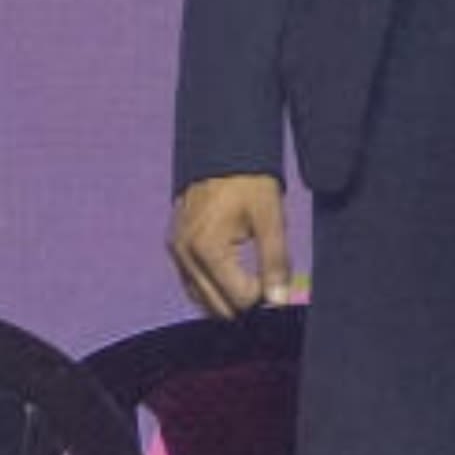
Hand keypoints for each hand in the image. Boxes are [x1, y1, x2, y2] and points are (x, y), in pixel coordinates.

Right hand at [168, 174, 293, 317]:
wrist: (222, 147)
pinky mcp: (175, 246)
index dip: (261, 297)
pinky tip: (233, 275)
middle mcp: (184, 253)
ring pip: (201, 299)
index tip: (275, 278)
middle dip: (243, 302)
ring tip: (251, 278)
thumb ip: (276, 262)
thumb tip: (279, 301)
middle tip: (266, 283)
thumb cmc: (249, 180)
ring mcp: (175, 251)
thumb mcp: (270, 218)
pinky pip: (192, 283)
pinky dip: (212, 287)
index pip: (236, 300)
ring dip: (226, 298)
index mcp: (206, 248)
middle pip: (216, 307)